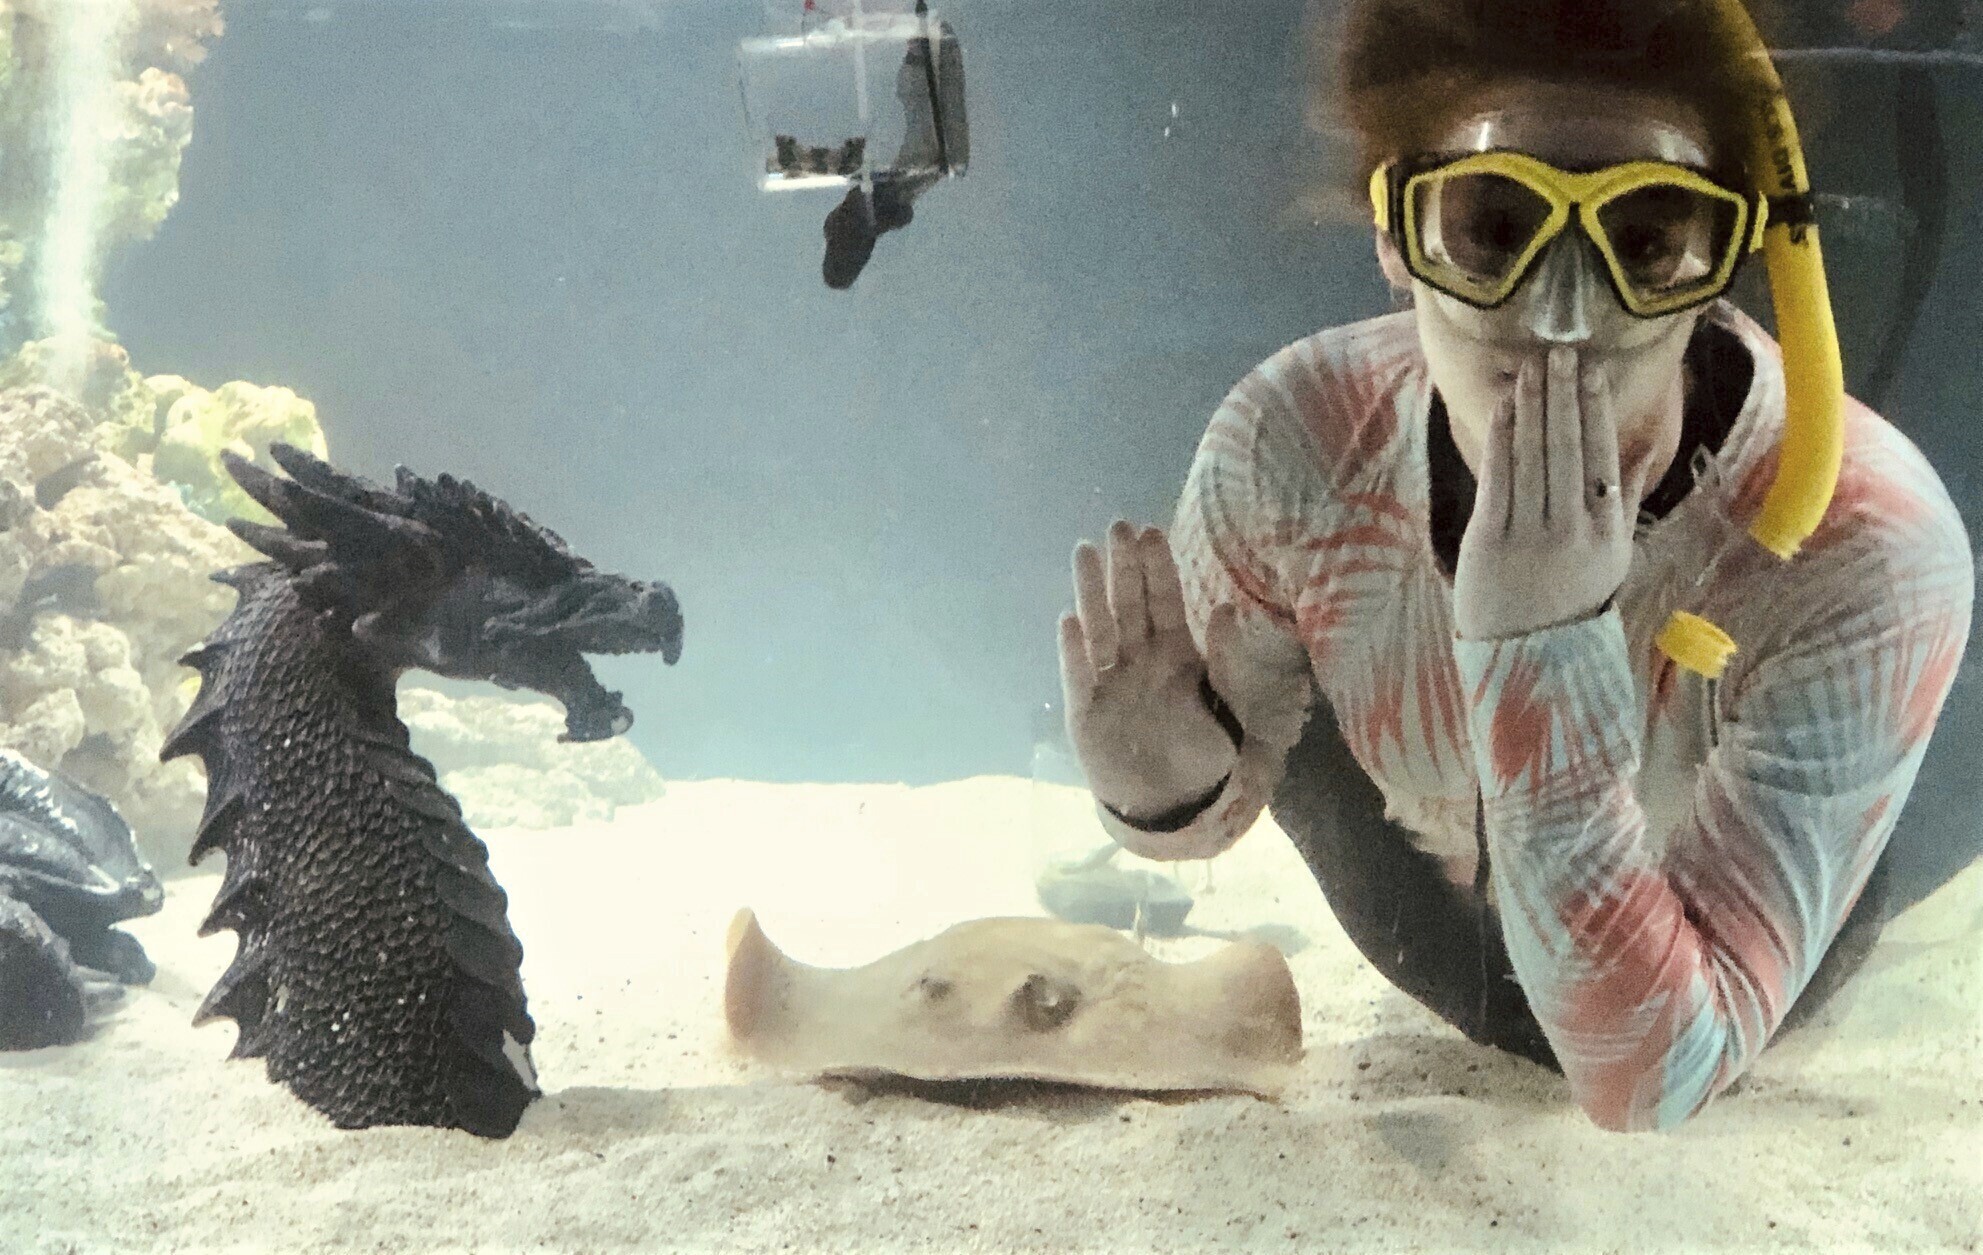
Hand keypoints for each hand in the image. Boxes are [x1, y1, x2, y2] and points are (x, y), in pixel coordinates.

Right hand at [1059, 522, 1311, 820]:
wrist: (1176, 805)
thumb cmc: (1206, 755)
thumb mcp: (1228, 707)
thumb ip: (1225, 660)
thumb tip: (1224, 608)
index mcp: (1175, 653)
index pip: (1164, 601)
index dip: (1157, 568)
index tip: (1150, 532)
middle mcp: (1139, 659)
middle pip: (1128, 605)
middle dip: (1123, 567)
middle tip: (1117, 527)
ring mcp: (1110, 682)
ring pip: (1100, 628)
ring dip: (1091, 592)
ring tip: (1084, 553)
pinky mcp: (1086, 711)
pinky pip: (1079, 675)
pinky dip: (1074, 650)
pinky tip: (1069, 621)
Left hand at [1453, 348, 1642, 640]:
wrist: (1529, 656)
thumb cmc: (1570, 599)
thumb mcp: (1613, 555)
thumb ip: (1625, 499)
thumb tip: (1644, 447)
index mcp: (1609, 531)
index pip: (1604, 456)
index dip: (1596, 409)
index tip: (1593, 371)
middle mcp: (1575, 530)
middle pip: (1568, 447)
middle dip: (1563, 395)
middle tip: (1560, 351)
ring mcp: (1532, 535)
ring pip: (1533, 456)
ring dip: (1531, 406)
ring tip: (1530, 367)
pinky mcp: (1491, 541)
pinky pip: (1498, 478)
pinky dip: (1501, 439)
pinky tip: (1503, 407)